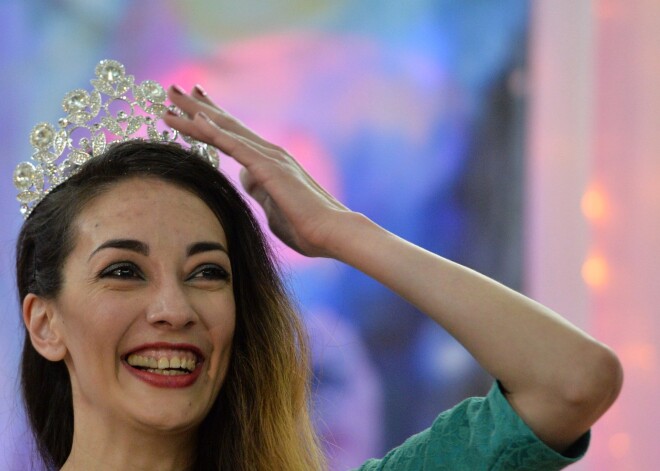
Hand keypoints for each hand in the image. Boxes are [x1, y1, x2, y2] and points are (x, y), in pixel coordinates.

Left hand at [163, 85, 349, 257]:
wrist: (332, 232)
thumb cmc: (306, 227)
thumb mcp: (273, 207)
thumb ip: (259, 190)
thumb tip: (245, 178)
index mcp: (270, 162)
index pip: (235, 134)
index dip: (212, 117)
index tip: (193, 104)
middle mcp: (269, 152)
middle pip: (226, 124)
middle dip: (197, 106)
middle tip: (172, 89)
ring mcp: (270, 157)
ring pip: (225, 130)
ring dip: (195, 113)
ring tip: (170, 97)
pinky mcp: (269, 168)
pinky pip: (236, 146)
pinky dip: (215, 132)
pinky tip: (196, 119)